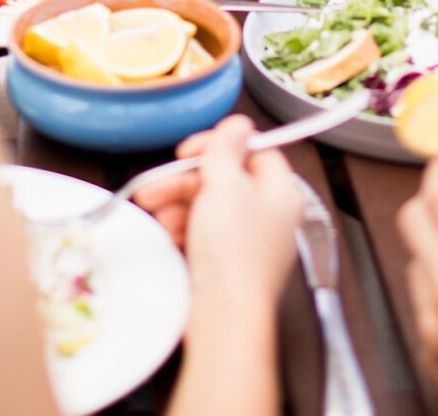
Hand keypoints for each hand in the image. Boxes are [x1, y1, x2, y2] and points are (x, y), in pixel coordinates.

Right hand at [136, 115, 304, 300]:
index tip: (191, 149)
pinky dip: (183, 228)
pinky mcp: (228, 262)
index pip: (255, 151)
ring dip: (178, 204)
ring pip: (209, 206)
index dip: (221, 145)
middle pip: (226, 179)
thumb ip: (227, 149)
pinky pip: (203, 233)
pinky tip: (167, 232)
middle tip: (156, 184)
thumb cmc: (233, 251)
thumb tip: (238, 123)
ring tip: (156, 212)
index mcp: (281, 190)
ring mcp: (249, 240)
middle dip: (186, 179)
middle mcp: (269, 214)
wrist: (224, 314)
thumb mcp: (226, 185)